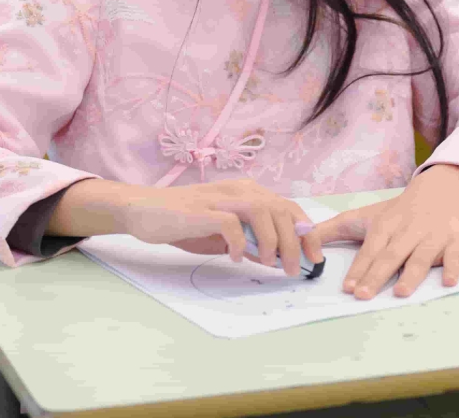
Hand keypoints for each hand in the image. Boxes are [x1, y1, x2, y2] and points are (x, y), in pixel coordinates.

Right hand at [51, 178, 325, 276]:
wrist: (143, 210)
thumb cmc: (183, 222)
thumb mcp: (222, 233)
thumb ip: (247, 240)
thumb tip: (275, 257)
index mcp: (247, 192)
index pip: (288, 207)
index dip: (305, 231)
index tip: (314, 257)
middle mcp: (238, 189)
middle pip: (281, 209)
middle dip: (295, 241)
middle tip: (297, 268)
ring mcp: (220, 198)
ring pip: (262, 211)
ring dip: (272, 241)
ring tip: (270, 264)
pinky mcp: (201, 211)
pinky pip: (230, 223)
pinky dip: (239, 242)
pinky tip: (237, 258)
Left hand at [315, 165, 458, 299]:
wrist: (438, 191)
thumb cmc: (395, 212)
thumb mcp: (363, 216)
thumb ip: (332, 230)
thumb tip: (302, 240)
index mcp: (385, 225)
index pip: (370, 248)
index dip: (359, 267)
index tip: (348, 287)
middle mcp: (408, 230)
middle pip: (392, 254)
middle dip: (378, 274)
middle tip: (364, 295)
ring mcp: (433, 235)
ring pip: (422, 256)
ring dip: (412, 274)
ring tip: (400, 292)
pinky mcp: (455, 240)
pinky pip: (456, 255)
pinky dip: (453, 268)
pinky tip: (448, 283)